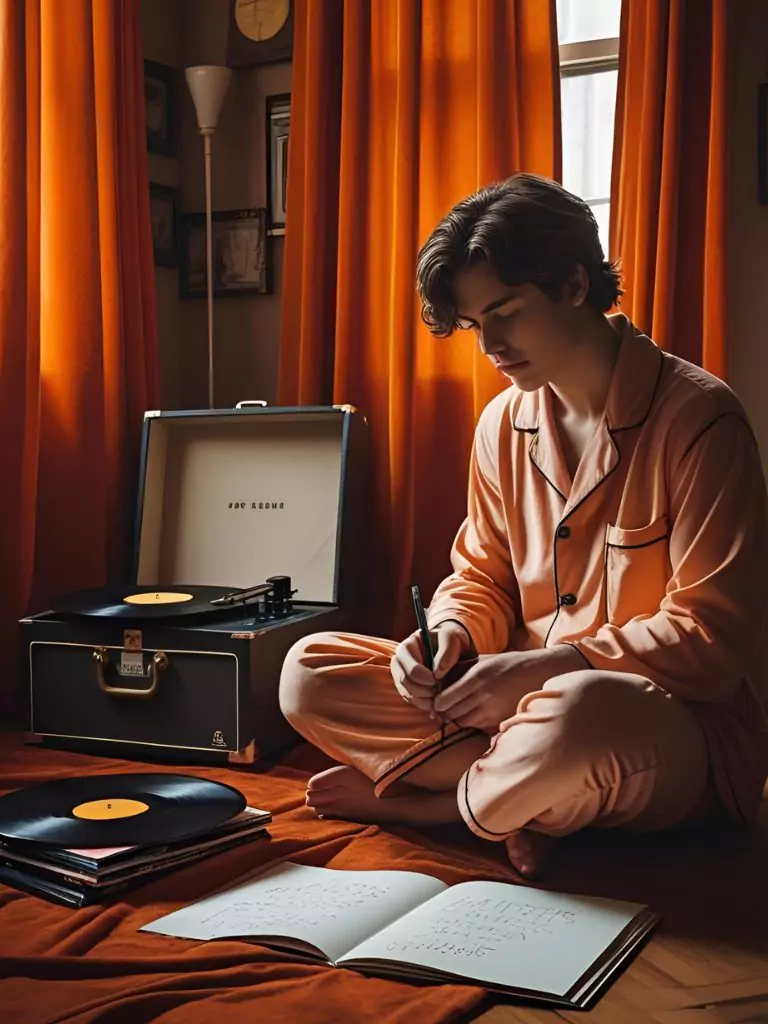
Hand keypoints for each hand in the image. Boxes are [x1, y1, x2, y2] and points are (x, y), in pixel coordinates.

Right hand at [390, 620, 472, 713]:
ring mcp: (400, 675)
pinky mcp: (405, 686)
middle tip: (440, 692)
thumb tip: (438, 673)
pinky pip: (410, 700)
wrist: (448, 646)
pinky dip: (423, 704)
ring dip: (424, 700)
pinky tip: (435, 703)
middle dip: (425, 691)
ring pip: (407, 694)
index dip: (426, 679)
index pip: (411, 670)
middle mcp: (399, 661)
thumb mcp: (450, 639)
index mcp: (406, 647)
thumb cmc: (449, 640)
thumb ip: (447, 652)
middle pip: (407, 684)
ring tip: (440, 699)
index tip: (439, 681)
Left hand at [433, 645, 585, 732]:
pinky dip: (472, 722)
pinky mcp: (500, 720)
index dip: (437, 702)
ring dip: (458, 718)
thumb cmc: (507, 664)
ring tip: (461, 708)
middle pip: (451, 714)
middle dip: (445, 712)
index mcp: (476, 677)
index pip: (444, 700)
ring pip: (462, 723)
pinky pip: (477, 726)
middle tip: (445, 706)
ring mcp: (492, 710)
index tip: (437, 699)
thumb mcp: (482, 660)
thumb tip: (437, 682)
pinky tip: (476, 712)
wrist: (539, 673)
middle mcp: (483, 695)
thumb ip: (459, 670)